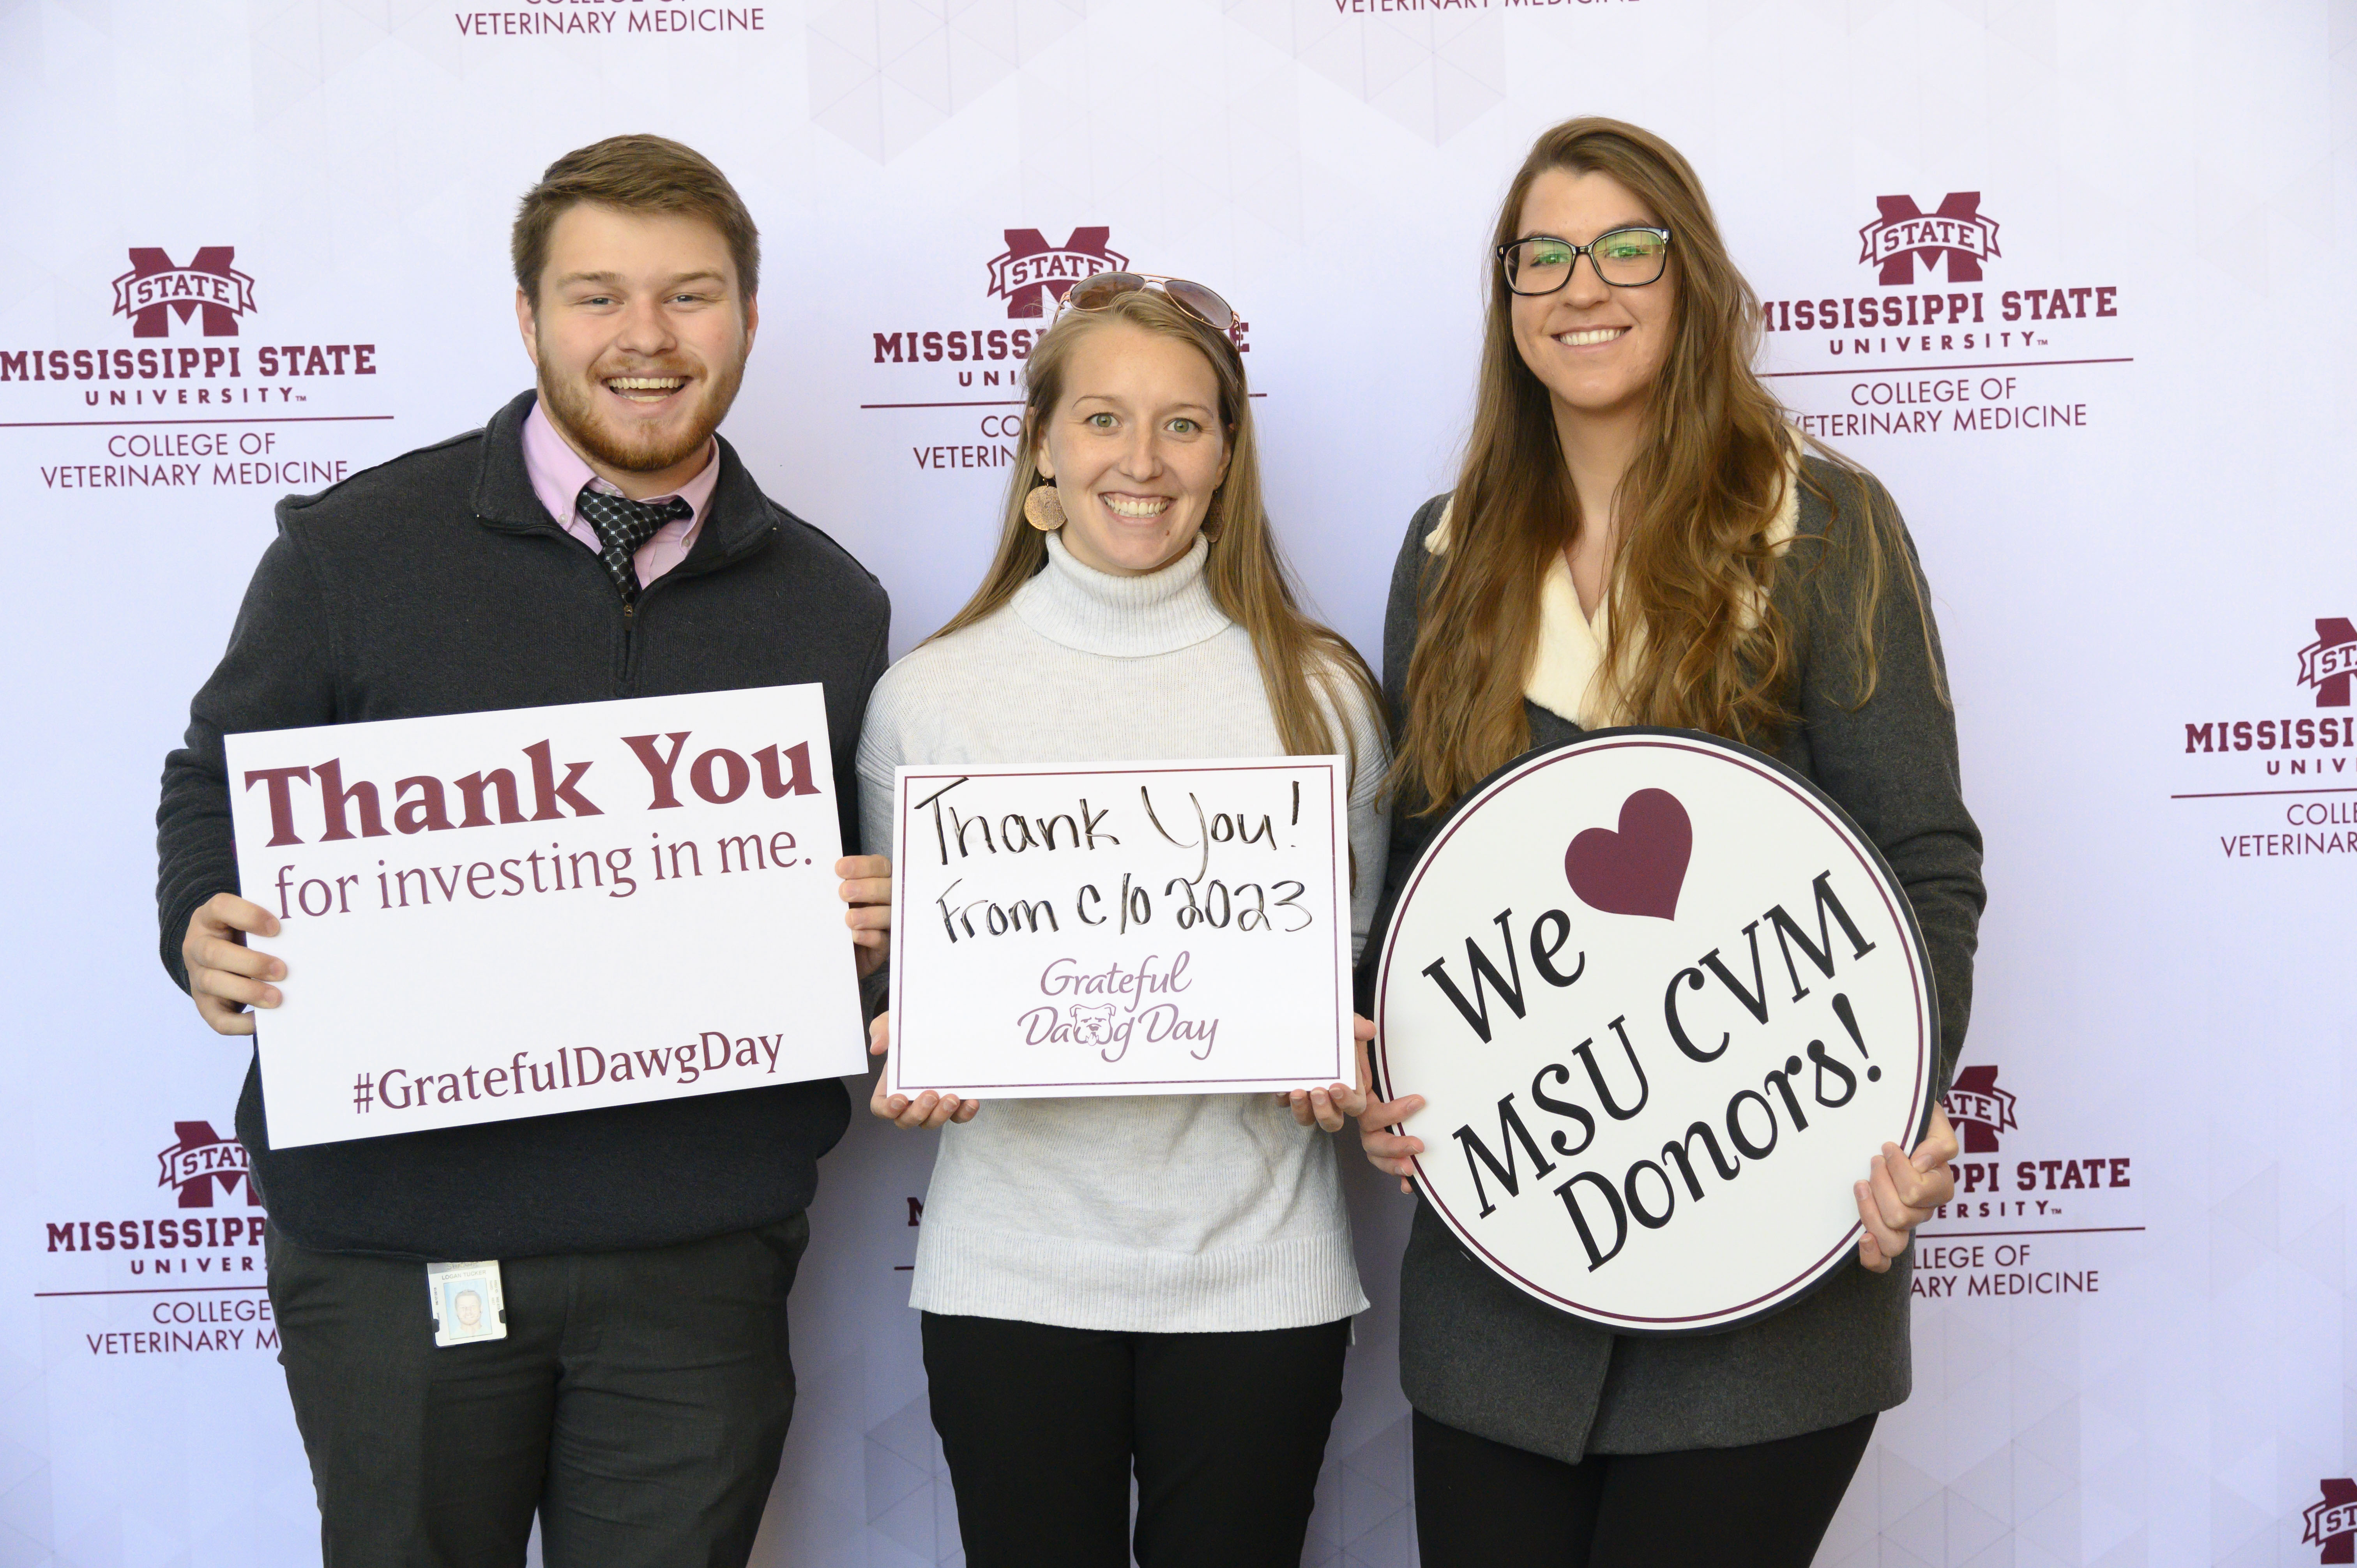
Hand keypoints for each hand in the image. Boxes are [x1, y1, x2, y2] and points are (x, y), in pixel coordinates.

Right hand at [182, 893, 284, 1035]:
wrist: (218, 960)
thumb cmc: (244, 937)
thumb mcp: (248, 924)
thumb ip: (269, 927)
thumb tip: (311, 937)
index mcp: (209, 918)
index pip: (219, 907)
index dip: (247, 916)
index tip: (276, 928)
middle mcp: (197, 946)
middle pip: (212, 952)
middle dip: (250, 963)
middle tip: (282, 971)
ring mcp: (197, 976)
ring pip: (211, 983)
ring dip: (247, 991)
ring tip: (277, 998)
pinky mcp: (205, 1005)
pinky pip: (217, 1018)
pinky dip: (240, 1023)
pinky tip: (263, 1020)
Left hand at [838, 855, 890, 979]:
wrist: (833, 952)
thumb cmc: (835, 918)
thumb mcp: (835, 900)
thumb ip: (836, 886)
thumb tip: (820, 873)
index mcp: (877, 881)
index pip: (879, 867)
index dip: (863, 866)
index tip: (840, 868)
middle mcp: (887, 900)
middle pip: (889, 889)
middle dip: (867, 889)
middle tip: (843, 892)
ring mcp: (888, 923)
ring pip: (890, 915)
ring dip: (870, 915)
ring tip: (849, 919)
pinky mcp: (884, 947)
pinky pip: (884, 941)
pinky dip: (871, 937)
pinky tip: (856, 936)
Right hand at [866, 1010, 977, 1129]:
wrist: (934, 1027)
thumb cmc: (906, 1030)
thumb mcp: (891, 1024)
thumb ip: (881, 1031)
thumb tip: (877, 1047)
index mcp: (889, 1088)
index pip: (881, 1108)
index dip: (888, 1109)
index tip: (900, 1099)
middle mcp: (909, 1101)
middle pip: (907, 1120)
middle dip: (918, 1112)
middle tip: (930, 1095)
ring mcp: (931, 1105)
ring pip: (932, 1122)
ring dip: (941, 1115)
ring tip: (951, 1098)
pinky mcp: (952, 1103)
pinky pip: (957, 1116)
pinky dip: (964, 1113)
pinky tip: (971, 1101)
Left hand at [1276, 1014, 1378, 1130]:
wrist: (1304, 1023)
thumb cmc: (1331, 1031)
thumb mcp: (1344, 1025)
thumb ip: (1356, 1027)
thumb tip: (1368, 1029)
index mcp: (1349, 1087)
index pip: (1355, 1106)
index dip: (1348, 1102)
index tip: (1337, 1087)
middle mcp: (1329, 1098)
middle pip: (1332, 1121)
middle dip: (1325, 1112)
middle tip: (1319, 1092)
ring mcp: (1308, 1099)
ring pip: (1306, 1118)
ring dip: (1302, 1110)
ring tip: (1297, 1092)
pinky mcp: (1288, 1094)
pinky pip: (1283, 1104)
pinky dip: (1282, 1098)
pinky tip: (1280, 1087)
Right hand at [1351, 1019, 1426, 1194]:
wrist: (1336, 1040)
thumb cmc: (1342, 1036)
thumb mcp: (1346, 1028)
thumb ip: (1353, 1028)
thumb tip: (1367, 1029)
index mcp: (1352, 1091)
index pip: (1366, 1109)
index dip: (1390, 1111)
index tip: (1419, 1101)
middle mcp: (1356, 1111)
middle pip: (1370, 1138)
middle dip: (1394, 1145)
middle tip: (1418, 1144)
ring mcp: (1367, 1123)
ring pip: (1374, 1151)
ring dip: (1393, 1161)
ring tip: (1413, 1167)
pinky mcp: (1380, 1129)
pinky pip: (1382, 1157)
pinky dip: (1394, 1173)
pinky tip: (1408, 1184)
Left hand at [1855, 1104, 1958, 1271]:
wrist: (1890, 1123)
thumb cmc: (1910, 1122)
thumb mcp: (1931, 1120)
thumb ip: (1939, 1142)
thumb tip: (1922, 1164)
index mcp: (1939, 1186)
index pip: (1917, 1192)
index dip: (1898, 1169)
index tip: (1887, 1146)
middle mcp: (1924, 1209)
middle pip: (1900, 1216)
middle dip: (1880, 1184)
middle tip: (1873, 1161)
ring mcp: (1904, 1223)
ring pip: (1892, 1239)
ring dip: (1869, 1210)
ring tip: (1860, 1184)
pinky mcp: (1883, 1232)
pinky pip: (1883, 1261)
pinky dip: (1872, 1254)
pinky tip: (1862, 1237)